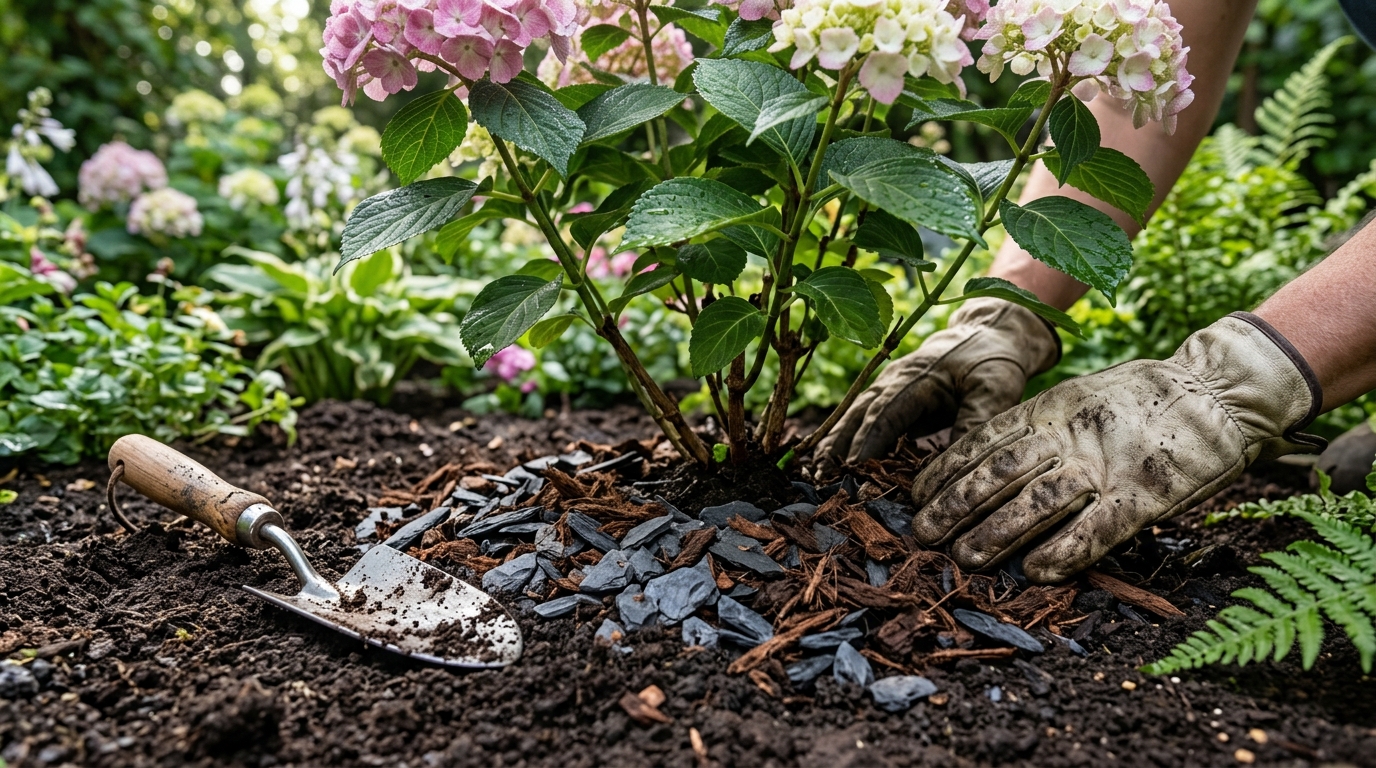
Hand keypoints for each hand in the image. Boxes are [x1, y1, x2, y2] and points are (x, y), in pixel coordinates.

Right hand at [818, 297, 1059, 466]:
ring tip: (816, 476)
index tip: (853, 474)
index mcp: (916, 378)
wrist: (990, 332)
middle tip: (821, 482)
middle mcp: (893, 381)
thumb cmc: (993, 360)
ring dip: (833, 444)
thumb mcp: (996, 388)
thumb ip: (977, 421)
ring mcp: (888, 387)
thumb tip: (957, 463)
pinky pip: (861, 419)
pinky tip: (832, 462)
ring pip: (852, 416)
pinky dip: (843, 439)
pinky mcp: (891, 397)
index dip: (866, 445)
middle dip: (838, 448)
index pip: (883, 415)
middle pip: (857, 416)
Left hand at [910, 313, 1324, 582]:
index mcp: (1049, 408)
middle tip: (924, 535)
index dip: (944, 471)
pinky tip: (1035, 573)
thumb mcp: (1076, 395)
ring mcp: (1105, 465)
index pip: (982, 442)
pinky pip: (1094, 530)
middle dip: (954, 507)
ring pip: (1035, 504)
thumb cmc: (1138, 398)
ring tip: (965, 559)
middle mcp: (1069, 435)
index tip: (916, 496)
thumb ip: (1036, 425)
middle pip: (997, 475)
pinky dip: (1062, 553)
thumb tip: (982, 460)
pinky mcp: (1144, 495)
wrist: (1216, 390)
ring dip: (994, 534)